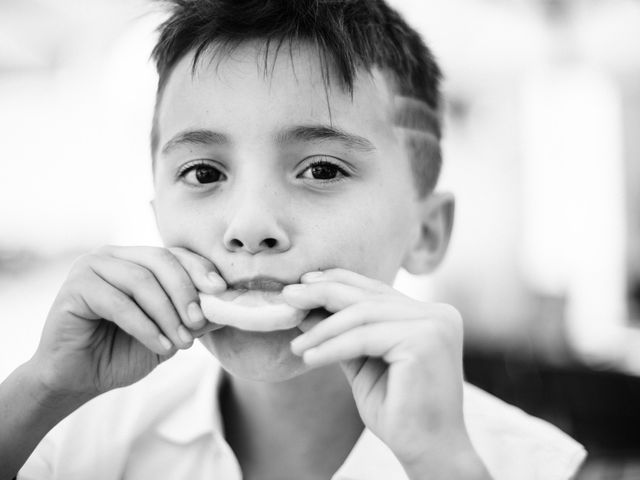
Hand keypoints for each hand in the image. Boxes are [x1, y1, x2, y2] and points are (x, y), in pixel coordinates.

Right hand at [30, 246, 225, 399]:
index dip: (200, 268)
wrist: (78, 380)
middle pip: (160, 260)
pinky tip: (161, 346)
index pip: (174, 254)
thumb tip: (229, 304)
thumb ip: (193, 316)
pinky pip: (119, 303)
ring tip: (182, 343)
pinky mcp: (75, 287)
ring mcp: (90, 267)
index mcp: (135, 259)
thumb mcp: (168, 333)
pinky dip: (145, 326)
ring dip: (167, 314)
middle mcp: (112, 256)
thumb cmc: (122, 353)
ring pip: (141, 281)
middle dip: (186, 292)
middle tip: (199, 323)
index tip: (221, 290)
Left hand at [283, 269, 489, 478]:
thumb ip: (342, 334)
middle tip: (287, 297)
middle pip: (368, 296)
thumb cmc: (397, 412)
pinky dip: (331, 346)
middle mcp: (438, 313)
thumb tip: (305, 307)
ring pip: (362, 314)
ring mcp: (434, 325)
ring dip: (322, 328)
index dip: (337, 281)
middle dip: (323, 294)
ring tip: (297, 344)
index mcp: (428, 315)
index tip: (303, 284)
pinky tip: (309, 357)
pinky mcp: (424, 341)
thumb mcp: (364, 363)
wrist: (429, 453)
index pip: (376, 290)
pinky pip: (363, 337)